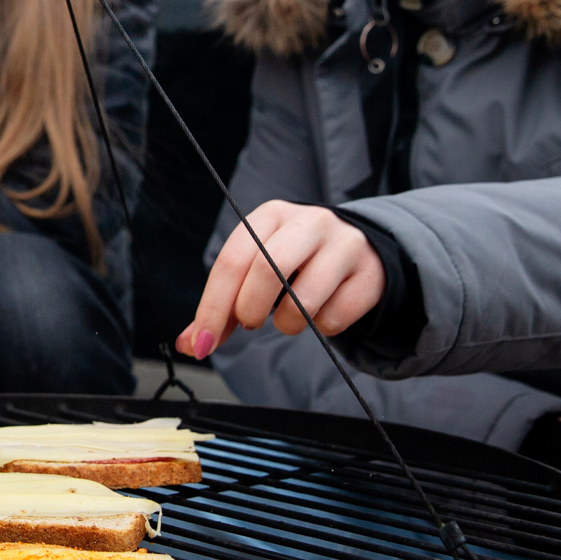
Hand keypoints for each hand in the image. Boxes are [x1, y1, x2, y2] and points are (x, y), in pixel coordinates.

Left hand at [177, 201, 386, 355]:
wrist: (359, 249)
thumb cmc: (296, 261)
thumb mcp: (256, 270)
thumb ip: (223, 307)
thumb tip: (190, 343)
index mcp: (271, 215)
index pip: (232, 261)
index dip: (212, 308)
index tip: (202, 344)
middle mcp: (309, 222)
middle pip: (266, 272)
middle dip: (249, 311)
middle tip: (250, 323)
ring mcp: (344, 245)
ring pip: (303, 302)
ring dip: (288, 324)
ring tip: (290, 315)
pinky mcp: (370, 273)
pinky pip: (335, 318)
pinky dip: (322, 327)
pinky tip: (324, 310)